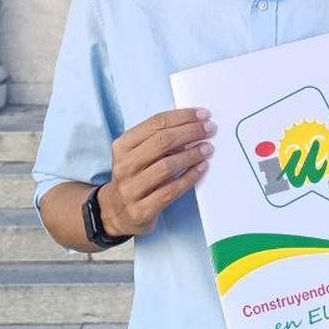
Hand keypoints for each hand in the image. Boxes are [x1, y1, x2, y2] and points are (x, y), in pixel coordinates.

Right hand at [97, 107, 215, 237]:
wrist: (117, 213)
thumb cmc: (135, 177)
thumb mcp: (137, 154)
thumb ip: (158, 139)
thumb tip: (192, 124)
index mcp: (122, 145)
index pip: (156, 123)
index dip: (182, 117)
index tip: (203, 115)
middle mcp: (124, 165)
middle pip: (162, 142)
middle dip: (190, 132)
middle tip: (210, 129)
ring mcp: (131, 189)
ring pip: (166, 166)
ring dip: (191, 155)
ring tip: (208, 148)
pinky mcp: (141, 210)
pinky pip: (171, 191)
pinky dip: (189, 178)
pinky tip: (201, 168)